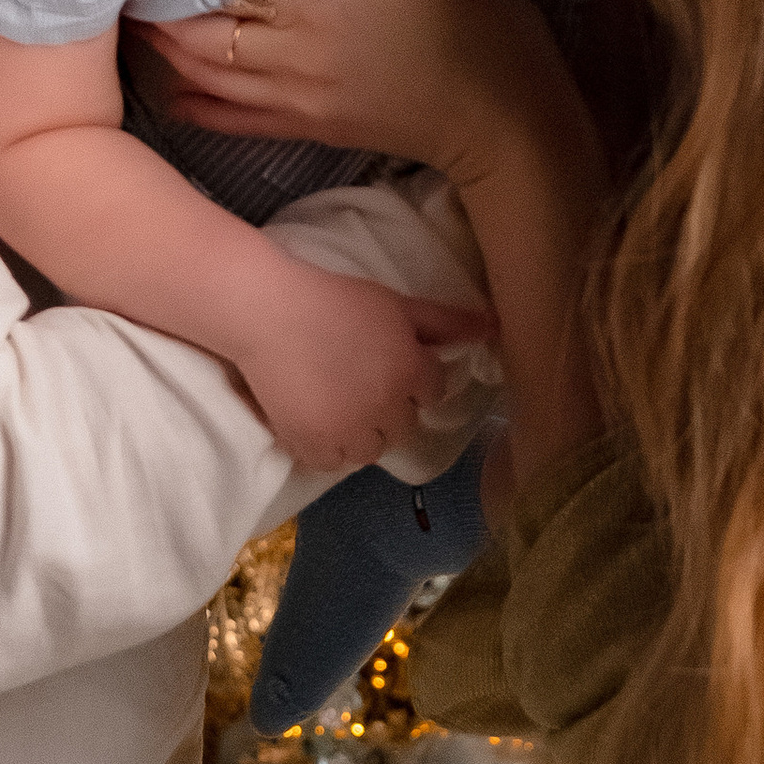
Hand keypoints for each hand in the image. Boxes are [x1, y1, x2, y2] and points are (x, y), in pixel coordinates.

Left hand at [136, 0, 581, 190]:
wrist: (507, 123)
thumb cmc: (477, 26)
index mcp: (314, 7)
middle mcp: (288, 58)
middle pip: (194, 32)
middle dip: (155, 2)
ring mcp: (293, 102)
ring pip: (200, 74)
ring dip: (163, 45)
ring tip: (138, 12)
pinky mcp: (308, 129)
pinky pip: (229, 119)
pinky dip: (191, 100)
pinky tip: (170, 83)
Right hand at [228, 253, 486, 476]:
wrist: (270, 313)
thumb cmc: (335, 300)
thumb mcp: (396, 304)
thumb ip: (445, 321)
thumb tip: (493, 327)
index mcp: (412, 371)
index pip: (432, 392)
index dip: (413, 377)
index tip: (389, 363)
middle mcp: (387, 408)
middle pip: (403, 426)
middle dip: (390, 409)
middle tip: (361, 383)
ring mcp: (349, 431)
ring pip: (371, 451)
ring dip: (362, 434)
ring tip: (340, 407)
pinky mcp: (313, 445)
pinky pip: (332, 463)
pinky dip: (329, 448)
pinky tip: (319, 422)